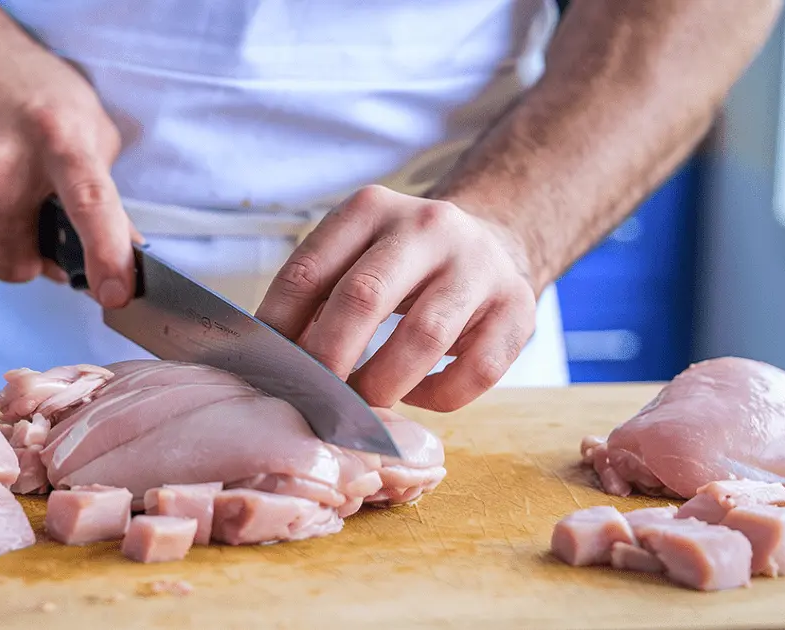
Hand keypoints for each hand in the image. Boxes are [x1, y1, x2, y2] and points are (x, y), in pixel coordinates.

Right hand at [0, 28, 138, 306]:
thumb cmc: (30, 94)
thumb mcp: (85, 126)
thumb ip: (104, 195)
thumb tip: (123, 257)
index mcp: (59, 137)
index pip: (89, 203)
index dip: (104, 254)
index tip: (113, 292)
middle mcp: (1, 153)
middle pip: (11, 260)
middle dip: (26, 262)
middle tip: (33, 235)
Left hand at [256, 185, 538, 411]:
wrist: (491, 245)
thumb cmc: (401, 267)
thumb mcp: (355, 256)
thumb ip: (315, 296)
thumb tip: (266, 359)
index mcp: (371, 209)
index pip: (310, 270)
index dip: (281, 327)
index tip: (267, 368)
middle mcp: (428, 226)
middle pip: (363, 298)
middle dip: (329, 359)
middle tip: (313, 397)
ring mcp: (479, 264)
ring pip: (424, 337)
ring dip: (383, 384)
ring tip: (362, 406)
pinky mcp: (519, 307)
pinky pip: (476, 369)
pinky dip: (438, 395)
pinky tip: (416, 393)